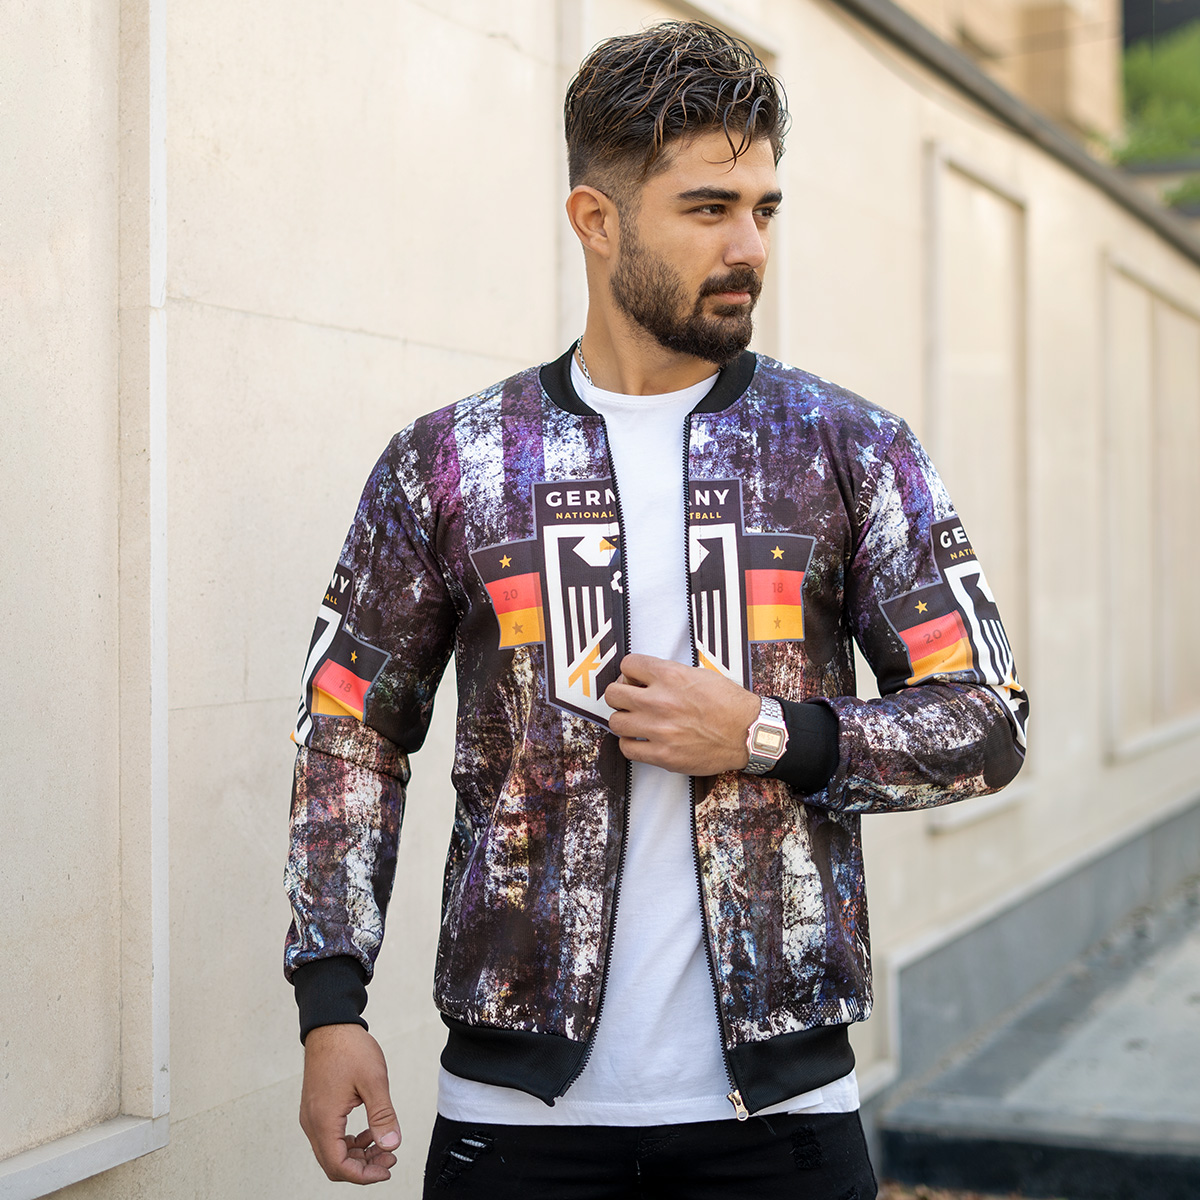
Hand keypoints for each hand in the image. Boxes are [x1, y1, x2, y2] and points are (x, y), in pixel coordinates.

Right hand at [299, 1023, 400, 1183]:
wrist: (330, 1025)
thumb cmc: (349, 1048)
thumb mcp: (373, 1081)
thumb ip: (382, 1116)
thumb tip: (391, 1145)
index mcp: (323, 1120)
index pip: (339, 1166)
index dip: (364, 1175)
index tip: (387, 1168)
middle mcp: (312, 1122)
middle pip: (333, 1164)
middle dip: (363, 1167)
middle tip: (389, 1156)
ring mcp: (312, 1116)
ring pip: (331, 1152)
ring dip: (357, 1154)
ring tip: (383, 1144)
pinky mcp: (316, 1108)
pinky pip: (329, 1137)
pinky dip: (349, 1141)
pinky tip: (369, 1132)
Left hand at [604, 653, 761, 775]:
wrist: (748, 733)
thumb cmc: (728, 703)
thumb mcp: (699, 674)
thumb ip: (669, 674)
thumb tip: (645, 678)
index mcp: (670, 676)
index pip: (627, 665)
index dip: (630, 672)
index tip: (635, 680)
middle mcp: (660, 701)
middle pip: (612, 694)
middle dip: (620, 695)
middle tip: (631, 701)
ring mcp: (659, 730)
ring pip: (615, 722)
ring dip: (624, 720)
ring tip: (637, 722)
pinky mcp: (663, 755)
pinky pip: (627, 749)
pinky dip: (631, 744)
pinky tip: (642, 741)